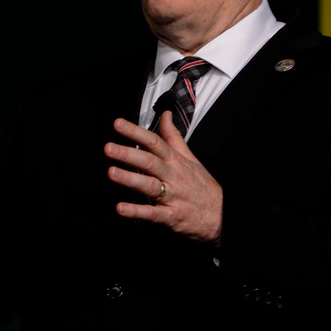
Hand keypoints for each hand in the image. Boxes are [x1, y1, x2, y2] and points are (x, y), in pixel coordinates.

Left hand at [104, 111, 222, 244]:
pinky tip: (121, 208)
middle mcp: (173, 176)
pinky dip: (137, 211)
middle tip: (109, 148)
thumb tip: (165, 114)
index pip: (154, 142)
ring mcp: (172, 196)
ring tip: (111, 173)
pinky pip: (153, 213)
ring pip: (150, 185)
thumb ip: (173, 136)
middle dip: (128, 154)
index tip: (118, 124)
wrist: (222, 215)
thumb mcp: (190, 157)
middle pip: (150, 162)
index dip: (135, 132)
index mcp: (176, 161)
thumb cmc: (202, 185)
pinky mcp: (172, 216)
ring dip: (130, 179)